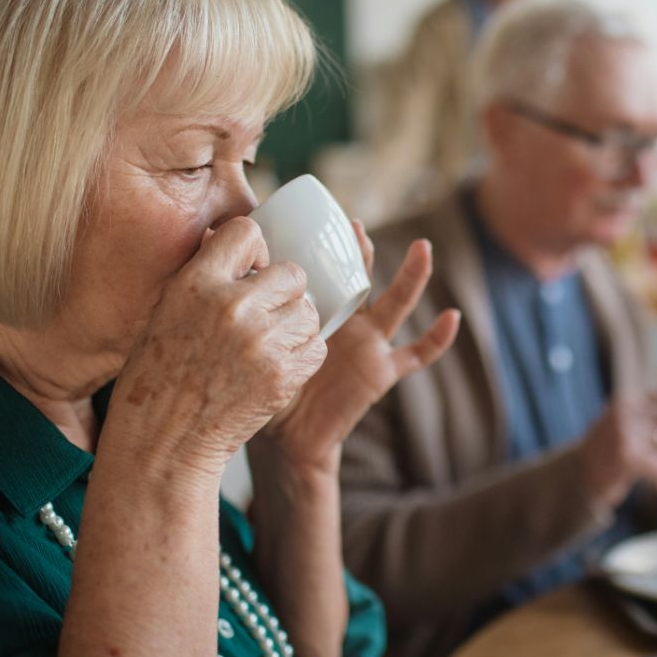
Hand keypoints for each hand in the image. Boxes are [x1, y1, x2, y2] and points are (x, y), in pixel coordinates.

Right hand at [106, 218, 326, 480]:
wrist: (165, 438)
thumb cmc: (160, 374)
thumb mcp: (166, 310)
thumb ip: (204, 275)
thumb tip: (236, 243)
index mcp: (196, 283)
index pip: (247, 232)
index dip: (255, 251)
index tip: (250, 272)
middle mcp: (232, 307)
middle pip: (292, 274)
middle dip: (284, 292)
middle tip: (265, 316)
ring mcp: (261, 343)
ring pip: (309, 312)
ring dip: (295, 325)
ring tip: (269, 344)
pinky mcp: (282, 377)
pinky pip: (316, 347)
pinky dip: (303, 355)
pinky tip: (278, 364)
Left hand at [250, 220, 459, 472]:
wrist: (285, 436)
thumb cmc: (262, 384)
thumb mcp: (247, 339)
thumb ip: (233, 298)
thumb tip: (203, 247)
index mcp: (317, 308)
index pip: (326, 267)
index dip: (326, 244)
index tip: (317, 220)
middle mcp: (346, 319)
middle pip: (361, 276)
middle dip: (360, 251)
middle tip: (353, 226)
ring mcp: (368, 342)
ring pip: (395, 303)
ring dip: (412, 277)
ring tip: (422, 250)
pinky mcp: (382, 370)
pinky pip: (417, 355)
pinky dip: (436, 339)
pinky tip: (453, 318)